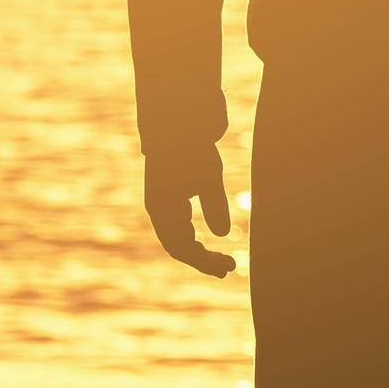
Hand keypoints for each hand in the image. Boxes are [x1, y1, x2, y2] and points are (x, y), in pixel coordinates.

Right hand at [144, 143, 236, 277]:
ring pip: (178, 237)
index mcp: (162, 209)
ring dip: (199, 251)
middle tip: (229, 268)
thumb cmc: (192, 147)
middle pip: (178, 246)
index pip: (181, 247)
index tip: (227, 266)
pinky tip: (208, 240)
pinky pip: (179, 226)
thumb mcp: (209, 175)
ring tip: (223, 261)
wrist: (176, 119)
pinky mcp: (169, 195)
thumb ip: (214, 204)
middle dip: (202, 259)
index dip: (203, 261)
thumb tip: (223, 235)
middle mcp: (159, 210)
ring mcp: (162, 203)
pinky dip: (194, 237)